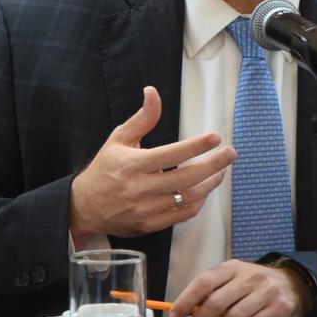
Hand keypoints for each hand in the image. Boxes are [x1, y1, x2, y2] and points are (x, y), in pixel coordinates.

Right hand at [70, 86, 235, 241]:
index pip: (171, 154)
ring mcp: (146, 209)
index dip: (196, 146)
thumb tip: (153, 92)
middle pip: (187, 178)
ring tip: (221, 170)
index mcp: (132, 164)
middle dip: (214, 165)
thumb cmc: (105, 169)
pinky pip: (183, 215)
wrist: (85, 207)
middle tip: (230, 154)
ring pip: (189, 198)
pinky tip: (204, 189)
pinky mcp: (151, 225)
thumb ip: (142, 118)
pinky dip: (198, 201)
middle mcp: (140, 188)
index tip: (215, 137)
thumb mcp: (118, 138)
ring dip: (210, 183)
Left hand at [169, 260, 309, 316]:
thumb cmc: (256, 286)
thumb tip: (187, 308)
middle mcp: (249, 277)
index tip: (175, 315)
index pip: (204, 282)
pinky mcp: (279, 307)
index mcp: (233, 268)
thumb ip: (213, 291)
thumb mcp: (234, 280)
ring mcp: (265, 291)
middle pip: (216, 302)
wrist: (293, 285)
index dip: (186, 300)